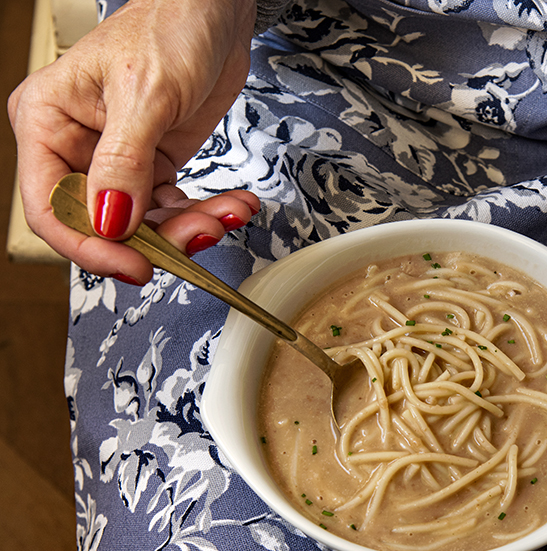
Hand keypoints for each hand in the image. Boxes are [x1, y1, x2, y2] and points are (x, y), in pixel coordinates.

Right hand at [7, 0, 258, 282]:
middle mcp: (77, 147)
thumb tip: (108, 222)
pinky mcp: (155, 165)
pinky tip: (234, 204)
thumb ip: (124, 162)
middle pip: (102, 224)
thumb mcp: (145, 95)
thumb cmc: (169, 27)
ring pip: (144, 223)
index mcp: (48, 123)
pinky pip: (174, 207)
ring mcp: (118, 160)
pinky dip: (206, 212)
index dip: (90, 246)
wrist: (213, 10)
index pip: (50, 207)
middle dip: (155, 238)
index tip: (135, 266)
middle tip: (201, 234)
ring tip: (228, 212)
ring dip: (190, 228)